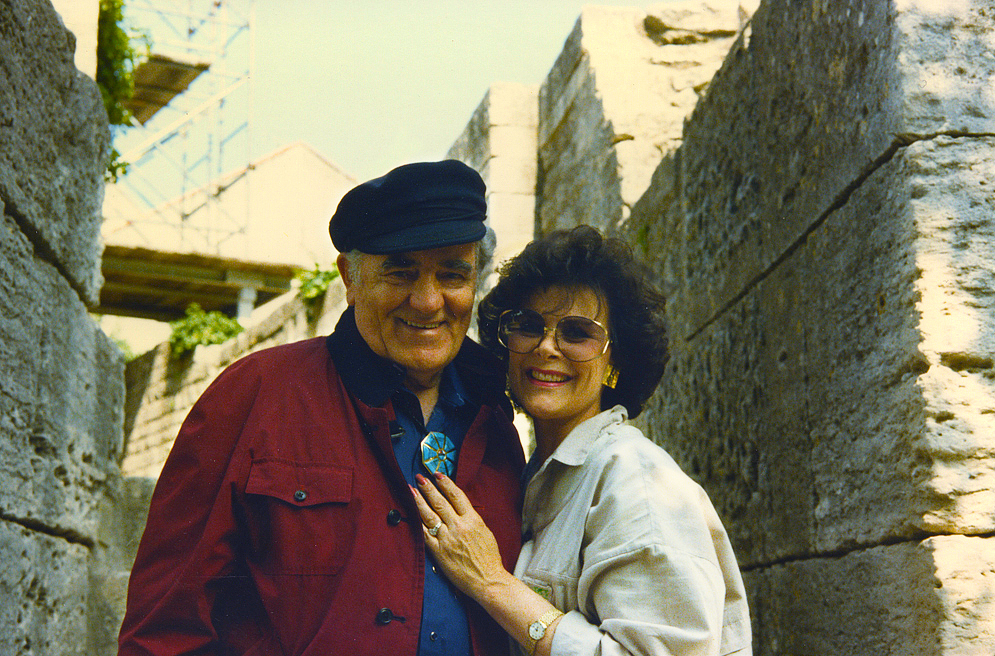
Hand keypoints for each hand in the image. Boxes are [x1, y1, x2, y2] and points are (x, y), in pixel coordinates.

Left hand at [411, 473, 513, 600]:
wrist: (488, 581)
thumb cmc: (489, 558)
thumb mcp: (485, 532)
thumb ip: (471, 520)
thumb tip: (459, 509)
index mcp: (473, 520)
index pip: (456, 495)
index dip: (445, 483)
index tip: (437, 474)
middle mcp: (459, 527)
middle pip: (440, 502)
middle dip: (428, 488)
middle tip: (419, 477)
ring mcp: (447, 539)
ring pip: (429, 515)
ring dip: (419, 501)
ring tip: (411, 490)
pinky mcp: (439, 552)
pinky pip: (425, 535)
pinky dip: (417, 523)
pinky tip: (410, 514)